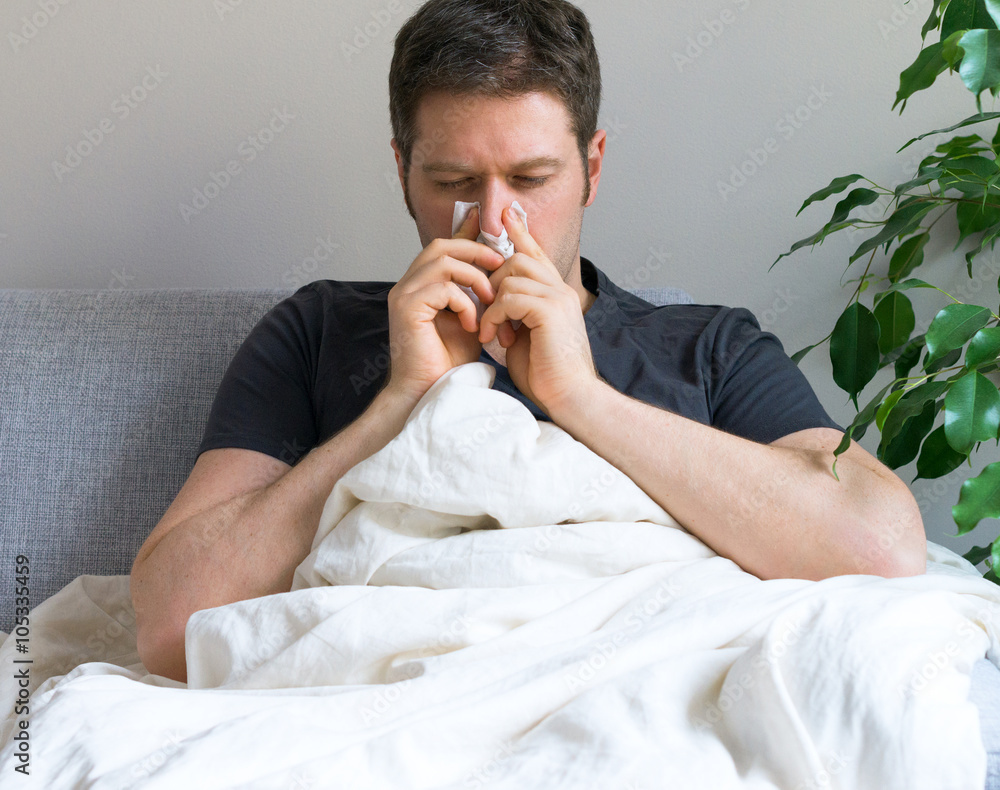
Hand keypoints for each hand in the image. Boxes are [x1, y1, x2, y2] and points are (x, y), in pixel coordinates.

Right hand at [384, 207, 504, 400]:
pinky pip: (443, 290)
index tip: (488, 223)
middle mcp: (408, 285)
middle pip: (440, 246)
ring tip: (490, 302)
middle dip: (475, 250)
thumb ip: (476, 292)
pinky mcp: (407, 309)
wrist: (431, 391)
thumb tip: (496, 268)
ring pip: (443, 263)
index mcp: (421, 284)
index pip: (442, 247)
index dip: (466, 232)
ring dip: (474, 279)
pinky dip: (465, 304)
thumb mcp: (471, 316)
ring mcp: (404, 295)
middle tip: (500, 262)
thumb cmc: (450, 360)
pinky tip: (473, 325)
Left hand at [478, 207, 598, 415]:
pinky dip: (495, 316)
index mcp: (555, 294)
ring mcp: (558, 298)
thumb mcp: (525, 335)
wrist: (569, 397)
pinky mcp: (550, 311)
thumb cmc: (546, 375)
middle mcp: (560, 290)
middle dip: (492, 281)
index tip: (505, 213)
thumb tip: (498, 304)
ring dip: (492, 304)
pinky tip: (495, 338)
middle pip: (517, 259)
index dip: (520, 232)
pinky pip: (511, 296)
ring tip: (492, 333)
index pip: (536, 253)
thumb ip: (516, 313)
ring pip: (511, 275)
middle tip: (485, 314)